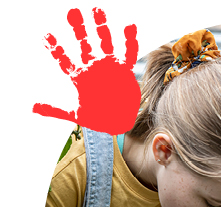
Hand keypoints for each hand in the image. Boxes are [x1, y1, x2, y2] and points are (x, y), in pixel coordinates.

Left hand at [32, 8, 140, 134]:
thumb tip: (33, 108)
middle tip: (73, 12)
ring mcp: (109, 68)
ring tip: (98, 12)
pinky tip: (130, 27)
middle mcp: (94, 68)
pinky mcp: (124, 72)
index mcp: (81, 77)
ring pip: (105, 43)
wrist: (118, 123)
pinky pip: (128, 54)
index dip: (56, 49)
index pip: (65, 60)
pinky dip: (129, 41)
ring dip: (101, 28)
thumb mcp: (75, 115)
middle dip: (79, 29)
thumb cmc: (97, 119)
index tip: (47, 36)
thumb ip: (55, 110)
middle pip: (84, 44)